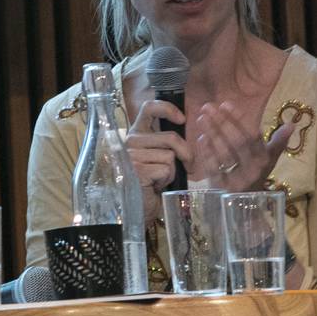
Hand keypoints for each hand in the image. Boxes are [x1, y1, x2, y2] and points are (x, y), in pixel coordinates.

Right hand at [125, 99, 192, 218]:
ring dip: (172, 172)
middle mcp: (130, 141)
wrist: (135, 207)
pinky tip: (154, 186)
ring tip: (158, 179)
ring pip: (170, 156)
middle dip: (185, 153)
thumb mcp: (155, 156)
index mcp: (135, 133)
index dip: (168, 109)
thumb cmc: (148, 182)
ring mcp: (131, 155)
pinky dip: (167, 181)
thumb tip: (185, 127)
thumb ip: (164, 142)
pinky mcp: (137, 170)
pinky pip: (166, 170)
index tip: (182, 119)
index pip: (149, 108)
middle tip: (186, 165)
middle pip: (170, 138)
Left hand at [191, 102, 293, 191]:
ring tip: (202, 118)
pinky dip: (207, 152)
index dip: (238, 119)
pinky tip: (201, 138)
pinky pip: (214, 168)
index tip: (225, 104)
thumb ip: (278, 141)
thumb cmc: (257, 175)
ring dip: (212, 134)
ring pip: (224, 154)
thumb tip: (292, 124)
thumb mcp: (270, 160)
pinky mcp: (223, 188)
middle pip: (236, 142)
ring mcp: (238, 180)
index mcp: (264, 159)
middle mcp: (253, 169)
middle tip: (207, 107)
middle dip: (221, 122)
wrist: (248, 206)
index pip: (252, 135)